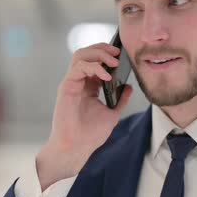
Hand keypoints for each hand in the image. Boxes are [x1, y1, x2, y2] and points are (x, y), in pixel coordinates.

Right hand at [35, 42, 132, 190]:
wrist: (76, 148)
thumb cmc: (90, 135)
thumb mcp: (112, 114)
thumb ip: (120, 99)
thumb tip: (129, 86)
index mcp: (88, 86)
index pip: (95, 61)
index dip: (107, 54)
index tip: (122, 54)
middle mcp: (79, 82)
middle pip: (87, 53)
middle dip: (103, 48)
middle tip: (118, 51)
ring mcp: (71, 83)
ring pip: (80, 55)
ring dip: (98, 54)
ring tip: (113, 61)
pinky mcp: (66, 87)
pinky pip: (78, 68)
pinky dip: (94, 67)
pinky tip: (106, 76)